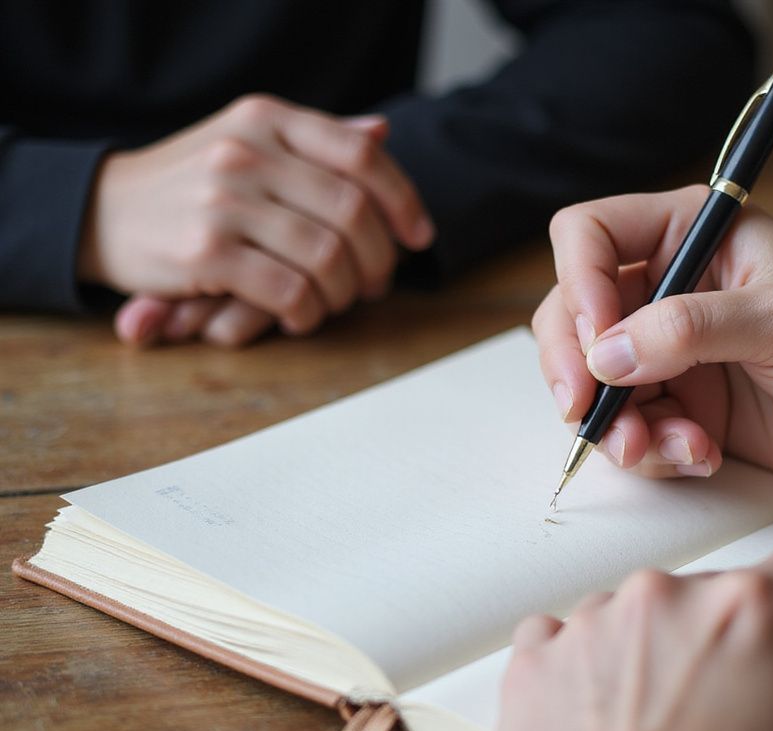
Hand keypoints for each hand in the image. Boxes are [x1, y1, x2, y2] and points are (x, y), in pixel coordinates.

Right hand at [79, 95, 434, 338]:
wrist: (100, 210)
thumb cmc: (190, 185)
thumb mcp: (250, 143)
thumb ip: (316, 142)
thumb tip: (383, 131)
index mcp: (267, 119)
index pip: (361, 153)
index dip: (403, 199)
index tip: (419, 237)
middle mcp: (248, 151)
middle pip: (354, 211)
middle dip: (378, 259)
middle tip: (374, 285)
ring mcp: (226, 200)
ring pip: (328, 256)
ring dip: (343, 293)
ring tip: (333, 302)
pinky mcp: (207, 252)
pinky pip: (291, 291)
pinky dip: (309, 313)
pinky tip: (300, 316)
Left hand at [493, 544, 772, 730]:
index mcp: (744, 611)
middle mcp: (664, 597)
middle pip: (718, 595)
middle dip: (734, 644)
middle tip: (731, 715)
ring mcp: (592, 621)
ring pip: (644, 616)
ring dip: (659, 655)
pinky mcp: (538, 656)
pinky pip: (569, 638)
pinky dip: (588, 668)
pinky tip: (601, 720)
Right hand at [533, 188, 772, 485]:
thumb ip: (693, 328)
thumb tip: (608, 357)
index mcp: (687, 237)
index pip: (590, 236)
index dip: (579, 285)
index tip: (600, 345)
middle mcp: (663, 291)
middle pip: (571, 316)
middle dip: (574, 369)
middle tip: (589, 411)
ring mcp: (663, 354)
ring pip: (591, 384)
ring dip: (617, 425)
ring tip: (670, 447)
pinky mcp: (673, 407)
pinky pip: (628, 430)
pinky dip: (653, 452)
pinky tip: (699, 455)